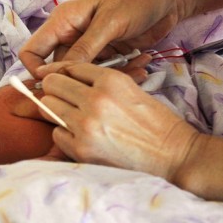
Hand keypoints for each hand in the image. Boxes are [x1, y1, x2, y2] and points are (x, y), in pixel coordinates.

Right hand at [19, 0, 182, 77]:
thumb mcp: (109, 22)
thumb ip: (84, 48)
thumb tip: (56, 73)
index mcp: (63, 22)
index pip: (32, 51)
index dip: (37, 70)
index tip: (57, 86)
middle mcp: (71, 35)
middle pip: (60, 68)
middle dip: (80, 79)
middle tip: (107, 83)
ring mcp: (90, 46)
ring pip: (85, 74)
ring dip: (109, 76)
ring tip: (138, 70)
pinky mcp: (108, 54)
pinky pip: (106, 72)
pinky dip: (124, 72)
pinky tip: (143, 64)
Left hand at [37, 64, 198, 180]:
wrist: (174, 155)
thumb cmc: (155, 122)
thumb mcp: (131, 89)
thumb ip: (99, 81)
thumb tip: (63, 75)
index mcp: (111, 80)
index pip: (69, 66)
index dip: (62, 72)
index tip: (58, 78)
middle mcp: (95, 99)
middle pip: (52, 84)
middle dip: (55, 89)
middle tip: (65, 99)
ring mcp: (85, 125)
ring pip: (48, 107)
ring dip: (57, 110)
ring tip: (74, 117)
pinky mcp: (81, 148)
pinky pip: (56, 133)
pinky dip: (65, 134)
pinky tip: (82, 137)